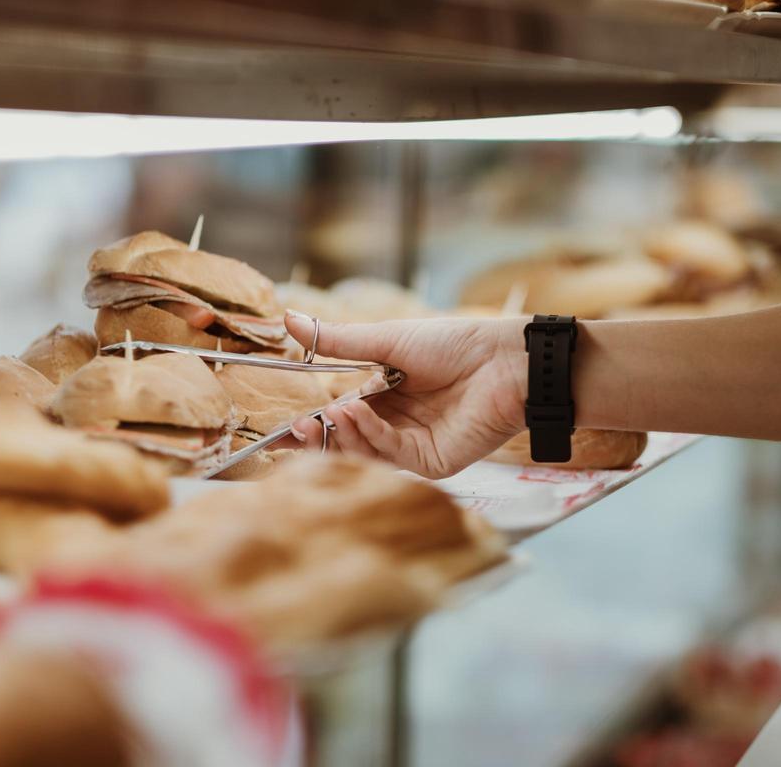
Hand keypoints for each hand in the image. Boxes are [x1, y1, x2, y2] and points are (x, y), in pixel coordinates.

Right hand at [284, 312, 527, 477]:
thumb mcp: (386, 339)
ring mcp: (413, 447)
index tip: (276, 430)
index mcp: (383, 398)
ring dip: (341, 434)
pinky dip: (369, 434)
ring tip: (328, 413)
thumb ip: (337, 340)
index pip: (336, 418)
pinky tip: (357, 412)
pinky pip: (391, 454)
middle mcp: (395, 426)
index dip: (308, 426)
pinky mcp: (432, 463)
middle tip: (291, 430)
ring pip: (364, 452)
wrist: (504, 359)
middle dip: (316, 439)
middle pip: (345, 443)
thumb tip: (287, 319)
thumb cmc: (455, 344)